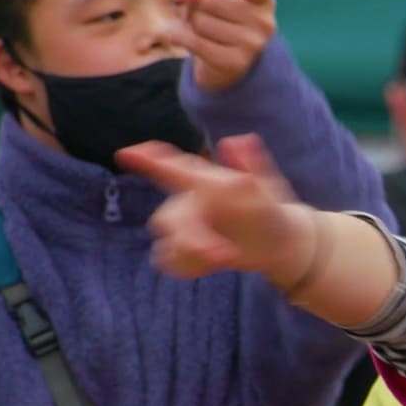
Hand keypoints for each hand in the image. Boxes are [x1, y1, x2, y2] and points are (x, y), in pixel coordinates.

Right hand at [120, 134, 316, 284]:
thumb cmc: (272, 210)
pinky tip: (213, 265)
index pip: (173, 167)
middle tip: (222, 254)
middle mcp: (189, 202)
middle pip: (168, 219)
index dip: (148, 159)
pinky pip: (169, 260)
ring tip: (225, 257)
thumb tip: (238, 139)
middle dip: (190, 238)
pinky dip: (189, 267)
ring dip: (191, 255)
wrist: (280, 243)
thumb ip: (252, 166)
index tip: (125, 154)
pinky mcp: (185, 250)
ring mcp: (185, 227)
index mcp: (205, 183)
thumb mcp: (267, 189)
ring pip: (166, 243)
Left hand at [173, 0, 276, 91]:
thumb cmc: (219, 22)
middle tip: (204, 16)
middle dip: (196, 5)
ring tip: (200, 31)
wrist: (224, 66)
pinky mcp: (234, 63)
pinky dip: (175, 35)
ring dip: (188, 24)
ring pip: (199, 21)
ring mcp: (252, 45)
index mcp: (262, 0)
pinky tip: (174, 34)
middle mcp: (264, 22)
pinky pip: (192, 40)